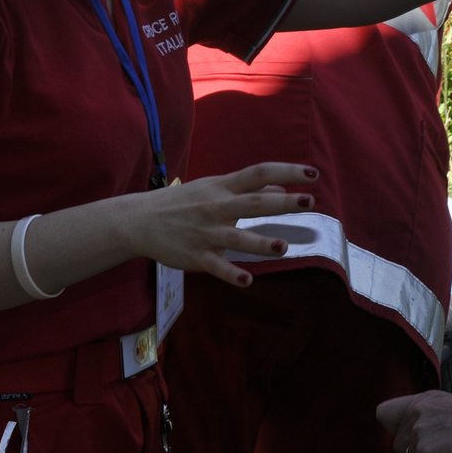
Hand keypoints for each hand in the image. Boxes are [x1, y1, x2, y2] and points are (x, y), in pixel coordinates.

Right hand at [125, 162, 318, 285]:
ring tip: (283, 247)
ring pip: (236, 237)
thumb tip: (283, 186)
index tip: (312, 173)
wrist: (139, 220)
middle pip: (253, 202)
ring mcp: (205, 233)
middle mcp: (216, 207)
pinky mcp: (195, 256)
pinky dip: (231, 274)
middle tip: (309, 202)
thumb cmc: (182, 202)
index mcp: (222, 187)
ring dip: (260, 242)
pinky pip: (215, 266)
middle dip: (281, 203)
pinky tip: (247, 281)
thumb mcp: (214, 187)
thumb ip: (248, 188)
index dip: (287, 171)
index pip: (259, 173)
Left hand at [376, 391, 451, 452]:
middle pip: (398, 445)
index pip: (383, 414)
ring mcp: (419, 438)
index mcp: (418, 403)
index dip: (393, 427)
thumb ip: (422, 412)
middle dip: (414, 450)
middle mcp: (414, 418)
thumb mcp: (444, 402)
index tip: (406, 433)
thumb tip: (408, 428)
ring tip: (450, 452)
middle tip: (441, 446)